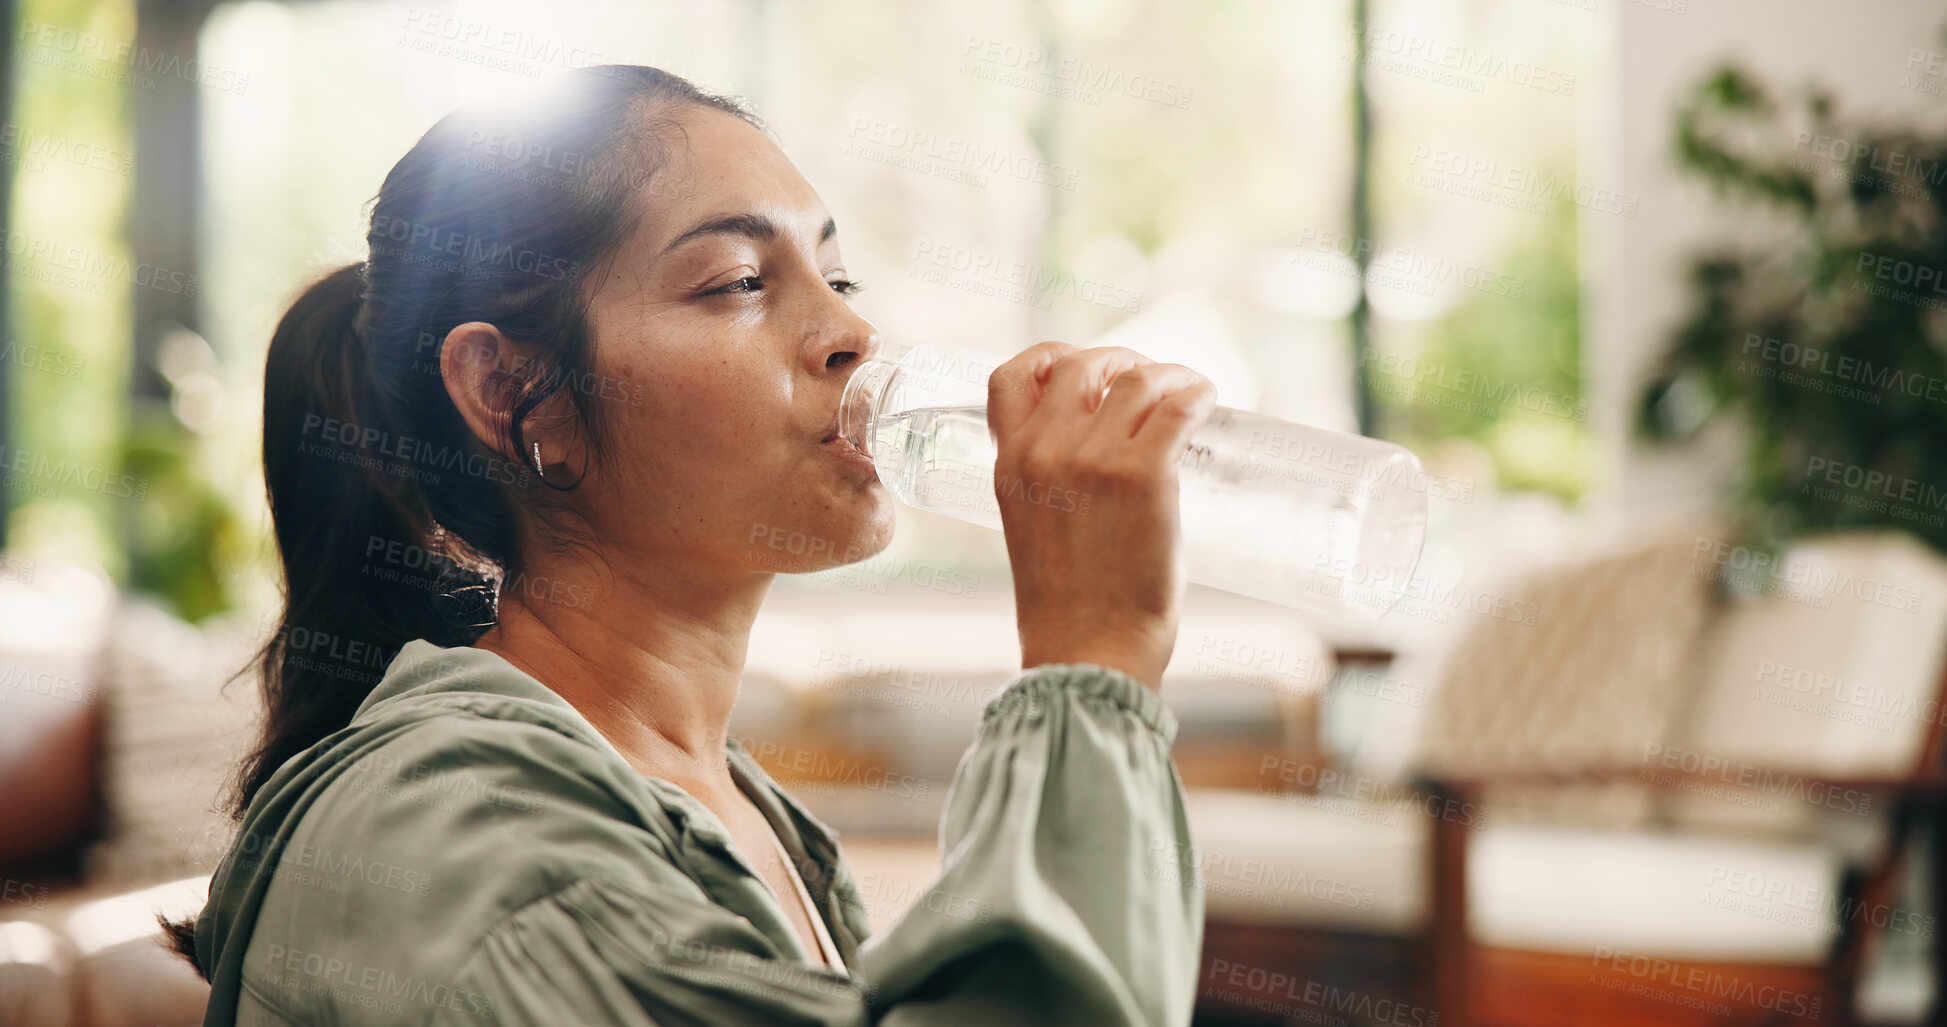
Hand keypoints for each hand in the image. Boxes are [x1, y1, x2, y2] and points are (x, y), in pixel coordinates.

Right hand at [986, 343, 1218, 691]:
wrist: (1088, 652)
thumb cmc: (1067, 607)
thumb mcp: (1029, 530)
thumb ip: (1047, 486)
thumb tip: (1097, 455)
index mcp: (1008, 466)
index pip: (1008, 378)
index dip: (1047, 358)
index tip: (1078, 365)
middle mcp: (1045, 452)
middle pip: (1079, 365)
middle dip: (1117, 360)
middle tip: (1147, 378)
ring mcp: (1094, 460)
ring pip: (1136, 378)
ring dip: (1168, 374)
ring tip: (1187, 390)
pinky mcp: (1144, 474)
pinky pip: (1178, 406)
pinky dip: (1198, 394)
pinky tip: (1208, 402)